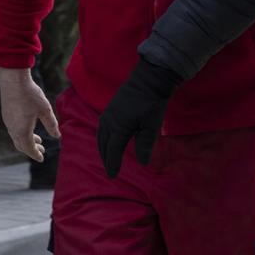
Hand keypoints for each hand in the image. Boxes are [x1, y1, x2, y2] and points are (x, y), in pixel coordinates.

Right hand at [0, 67, 59, 160]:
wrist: (13, 80)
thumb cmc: (30, 95)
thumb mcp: (45, 110)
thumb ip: (51, 125)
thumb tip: (57, 136)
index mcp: (22, 131)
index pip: (29, 148)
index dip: (36, 154)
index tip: (42, 158)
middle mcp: (13, 129)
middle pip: (21, 145)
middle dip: (32, 149)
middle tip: (42, 150)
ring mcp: (8, 122)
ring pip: (17, 137)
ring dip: (27, 141)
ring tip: (39, 139)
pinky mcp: (6, 115)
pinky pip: (14, 130)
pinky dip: (22, 134)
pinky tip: (30, 127)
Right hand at [97, 58, 182, 178]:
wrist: (150, 79)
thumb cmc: (153, 103)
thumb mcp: (152, 126)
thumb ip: (145, 144)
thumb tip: (143, 163)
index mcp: (118, 127)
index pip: (112, 150)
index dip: (112, 164)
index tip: (113, 176)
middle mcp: (109, 121)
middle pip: (104, 144)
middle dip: (106, 158)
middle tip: (110, 171)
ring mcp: (108, 114)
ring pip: (101, 136)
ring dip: (103, 148)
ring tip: (108, 158)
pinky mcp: (110, 108)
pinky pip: (102, 128)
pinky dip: (103, 138)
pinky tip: (109, 141)